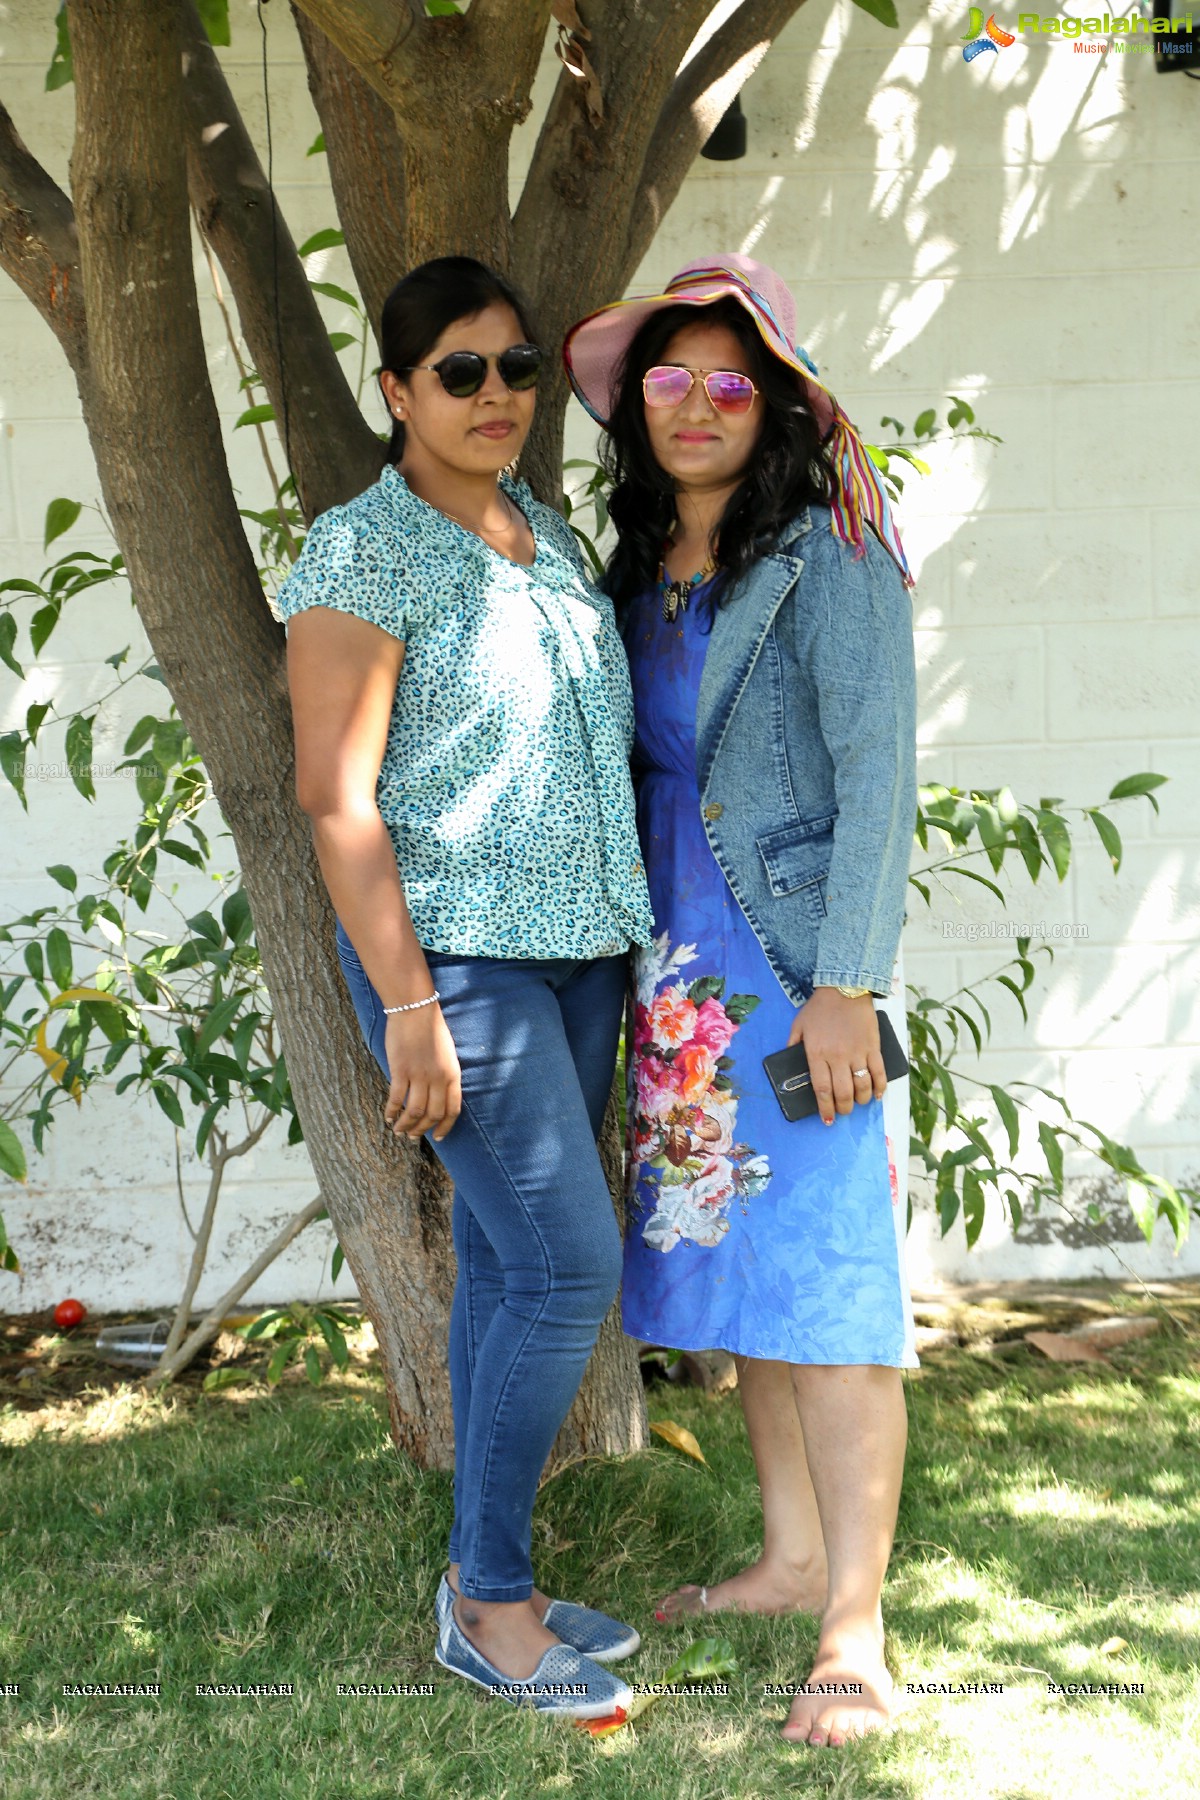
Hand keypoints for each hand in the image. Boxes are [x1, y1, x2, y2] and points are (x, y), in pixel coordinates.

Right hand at [383, 1006, 461, 1141]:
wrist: (415, 1009)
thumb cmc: (431, 1030)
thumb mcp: (447, 1055)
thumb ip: (444, 1076)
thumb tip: (436, 1098)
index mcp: (453, 1074)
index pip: (452, 1110)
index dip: (445, 1127)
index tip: (437, 1137)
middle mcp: (438, 1078)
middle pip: (432, 1114)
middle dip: (422, 1130)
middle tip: (413, 1136)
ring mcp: (419, 1075)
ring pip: (413, 1112)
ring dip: (405, 1125)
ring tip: (399, 1131)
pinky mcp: (401, 1070)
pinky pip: (396, 1098)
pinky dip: (391, 1111)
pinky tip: (387, 1117)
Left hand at [786, 990, 885, 1125]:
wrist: (843, 988)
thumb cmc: (819, 1008)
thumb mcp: (799, 1025)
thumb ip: (793, 1045)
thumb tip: (789, 1062)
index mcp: (817, 1054)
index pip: (822, 1089)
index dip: (825, 1108)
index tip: (827, 1119)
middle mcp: (837, 1057)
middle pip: (843, 1093)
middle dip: (843, 1108)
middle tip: (843, 1112)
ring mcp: (857, 1052)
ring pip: (862, 1086)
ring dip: (861, 1100)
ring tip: (859, 1103)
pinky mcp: (873, 1046)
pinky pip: (879, 1072)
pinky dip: (880, 1086)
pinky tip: (877, 1094)